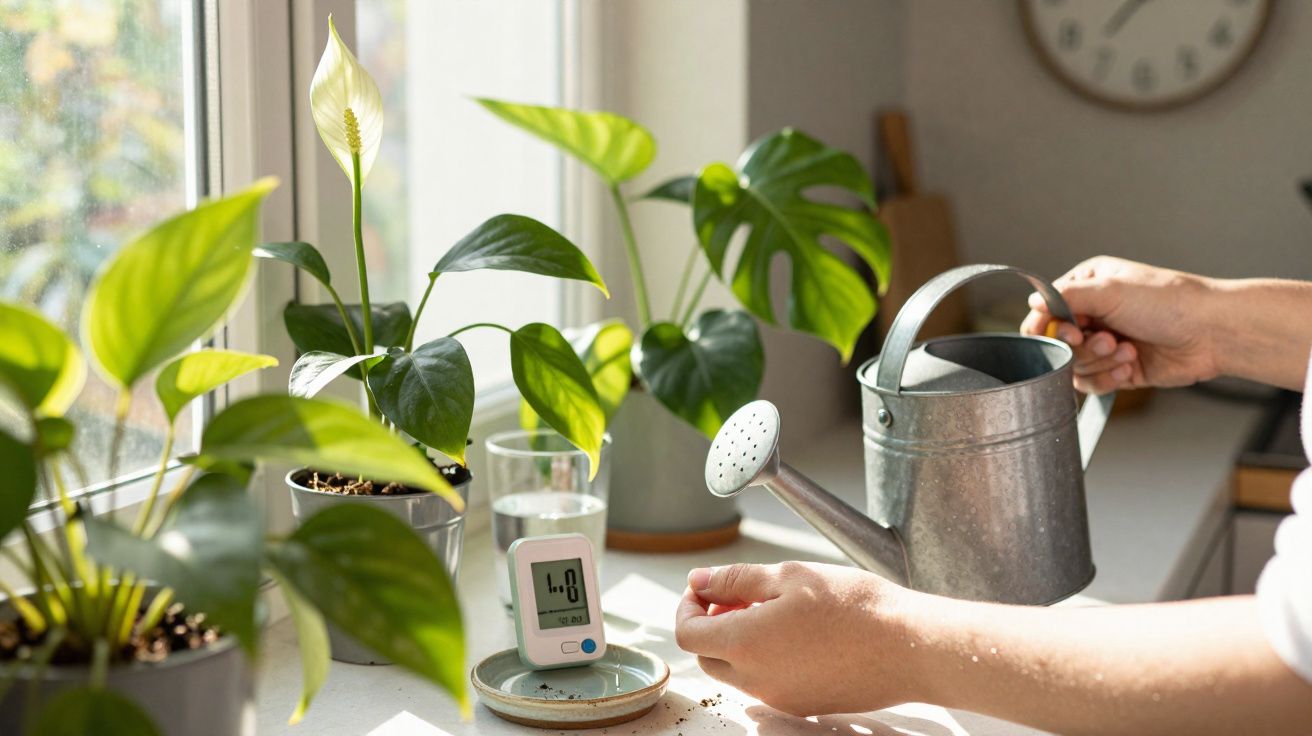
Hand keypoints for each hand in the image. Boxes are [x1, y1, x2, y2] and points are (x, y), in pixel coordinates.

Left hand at [674, 561, 913, 716]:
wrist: (908, 646)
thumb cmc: (854, 606)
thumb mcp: (789, 575)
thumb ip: (735, 580)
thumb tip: (699, 581)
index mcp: (745, 644)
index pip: (688, 634)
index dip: (688, 607)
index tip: (704, 587)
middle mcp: (756, 679)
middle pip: (708, 656)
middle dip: (711, 624)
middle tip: (737, 596)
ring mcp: (780, 697)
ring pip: (737, 672)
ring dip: (738, 642)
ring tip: (771, 609)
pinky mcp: (803, 705)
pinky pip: (766, 683)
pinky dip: (764, 659)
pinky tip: (795, 633)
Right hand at [1020, 256, 1219, 393]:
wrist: (1211, 333)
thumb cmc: (1169, 302)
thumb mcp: (1111, 292)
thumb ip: (1066, 297)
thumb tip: (1032, 301)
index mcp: (1088, 287)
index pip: (1046, 311)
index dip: (1049, 327)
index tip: (1065, 333)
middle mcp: (1094, 314)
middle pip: (1057, 343)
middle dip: (1081, 347)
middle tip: (1105, 339)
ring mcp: (1105, 343)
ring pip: (1074, 366)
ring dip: (1099, 362)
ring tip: (1126, 350)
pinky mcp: (1118, 368)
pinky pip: (1093, 382)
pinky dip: (1109, 377)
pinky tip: (1130, 366)